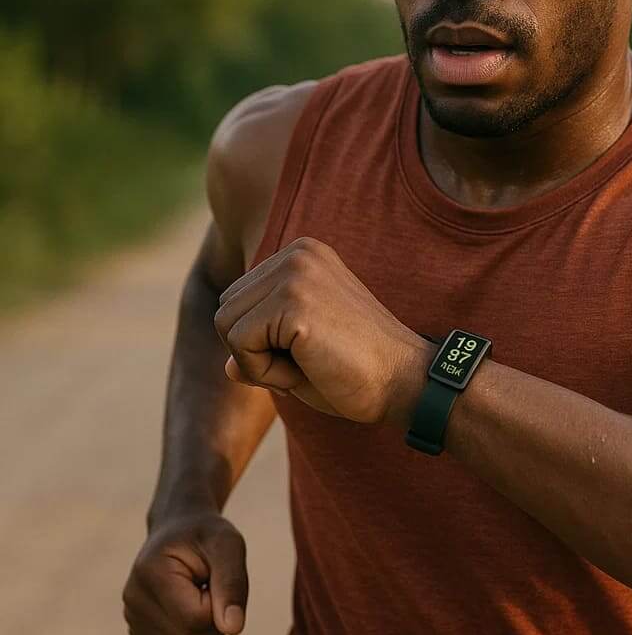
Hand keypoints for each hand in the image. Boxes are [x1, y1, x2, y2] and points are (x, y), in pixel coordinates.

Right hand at [122, 512, 247, 634]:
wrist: (179, 529)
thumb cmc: (207, 534)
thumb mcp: (228, 544)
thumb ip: (232, 583)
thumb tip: (234, 629)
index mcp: (149, 574)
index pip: (196, 618)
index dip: (221, 601)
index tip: (216, 572)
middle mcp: (133, 602)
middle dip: (216, 617)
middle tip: (212, 582)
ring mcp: (133, 621)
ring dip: (209, 628)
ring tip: (202, 591)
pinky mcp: (140, 634)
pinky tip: (192, 604)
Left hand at [213, 237, 431, 423]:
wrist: (403, 382)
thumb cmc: (357, 372)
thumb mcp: (301, 353)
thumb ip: (261, 348)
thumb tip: (227, 366)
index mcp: (303, 254)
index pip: (239, 300)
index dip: (262, 341)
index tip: (310, 350)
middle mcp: (298, 253)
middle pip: (226, 309)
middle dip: (254, 350)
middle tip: (307, 362)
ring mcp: (297, 273)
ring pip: (226, 325)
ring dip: (257, 361)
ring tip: (308, 363)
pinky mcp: (294, 302)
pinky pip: (239, 345)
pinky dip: (263, 372)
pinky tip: (307, 369)